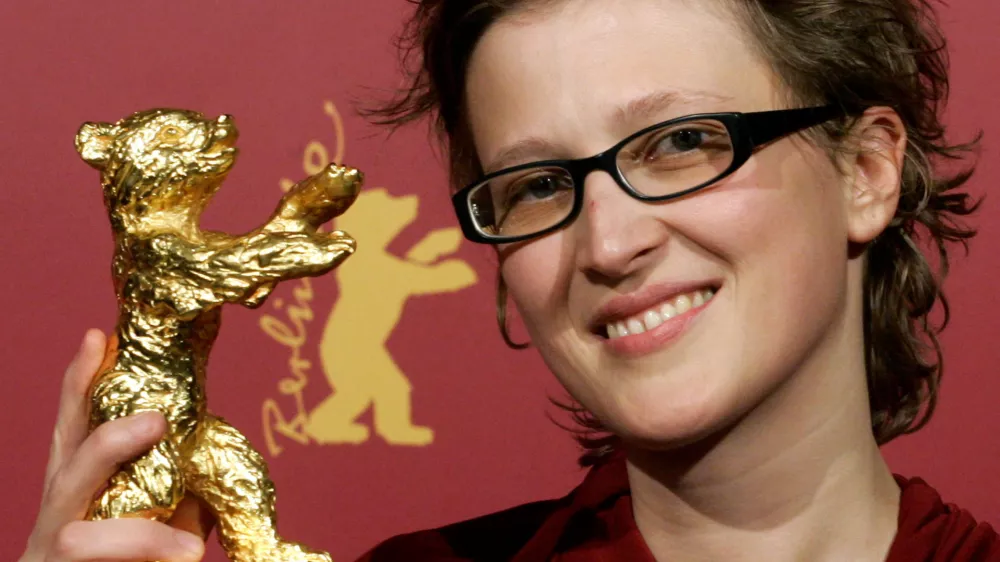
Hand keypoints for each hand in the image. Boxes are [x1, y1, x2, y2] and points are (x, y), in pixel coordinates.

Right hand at [19, 330, 212, 561]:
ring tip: (190, 545)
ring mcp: (49, 555)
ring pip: (76, 534)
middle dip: (108, 440)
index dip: (79, 384)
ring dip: (138, 534)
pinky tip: (187, 558)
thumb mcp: (158, 524)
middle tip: (156, 421)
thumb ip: (175, 497)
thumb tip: (208, 467)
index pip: (72, 428)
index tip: (97, 336)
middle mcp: (56, 518)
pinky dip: (151, 559)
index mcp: (78, 492)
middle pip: (66, 467)